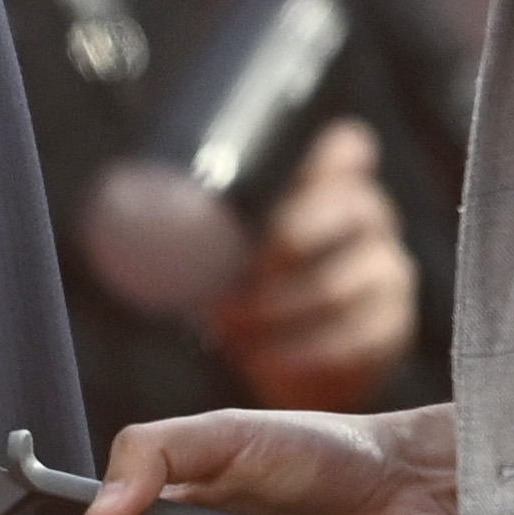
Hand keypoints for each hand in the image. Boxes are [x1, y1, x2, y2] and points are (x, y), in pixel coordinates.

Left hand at [203, 119, 415, 407]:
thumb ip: (203, 221)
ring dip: (279, 314)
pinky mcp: (391, 331)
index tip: (269, 207)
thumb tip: (122, 209)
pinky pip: (357, 344)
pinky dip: (302, 357)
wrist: (272, 361)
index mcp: (333, 181)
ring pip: (345, 287)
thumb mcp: (222, 244)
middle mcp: (371, 218)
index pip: (349, 151)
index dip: (318, 168)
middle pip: (350, 215)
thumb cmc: (237, 285)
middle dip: (283, 250)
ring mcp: (387, 272)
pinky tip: (264, 363)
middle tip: (231, 284)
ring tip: (230, 333)